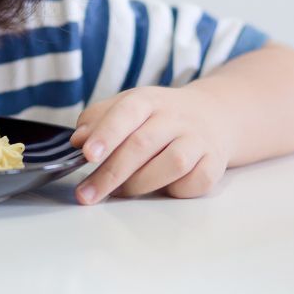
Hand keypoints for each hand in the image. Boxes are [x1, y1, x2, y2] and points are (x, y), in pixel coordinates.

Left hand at [69, 85, 233, 203]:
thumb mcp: (126, 105)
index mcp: (147, 99)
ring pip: (172, 164)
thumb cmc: (158, 115)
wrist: (212, 114)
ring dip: (140, 184)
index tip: (87, 155)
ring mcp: (198, 140)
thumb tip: (78, 140)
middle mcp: (175, 117)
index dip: (106, 134)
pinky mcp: (215, 163)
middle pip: (142, 144)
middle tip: (87, 193)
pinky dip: (175, 191)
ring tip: (120, 191)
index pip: (125, 112)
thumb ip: (97, 119)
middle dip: (111, 173)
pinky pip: (195, 182)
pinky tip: (160, 189)